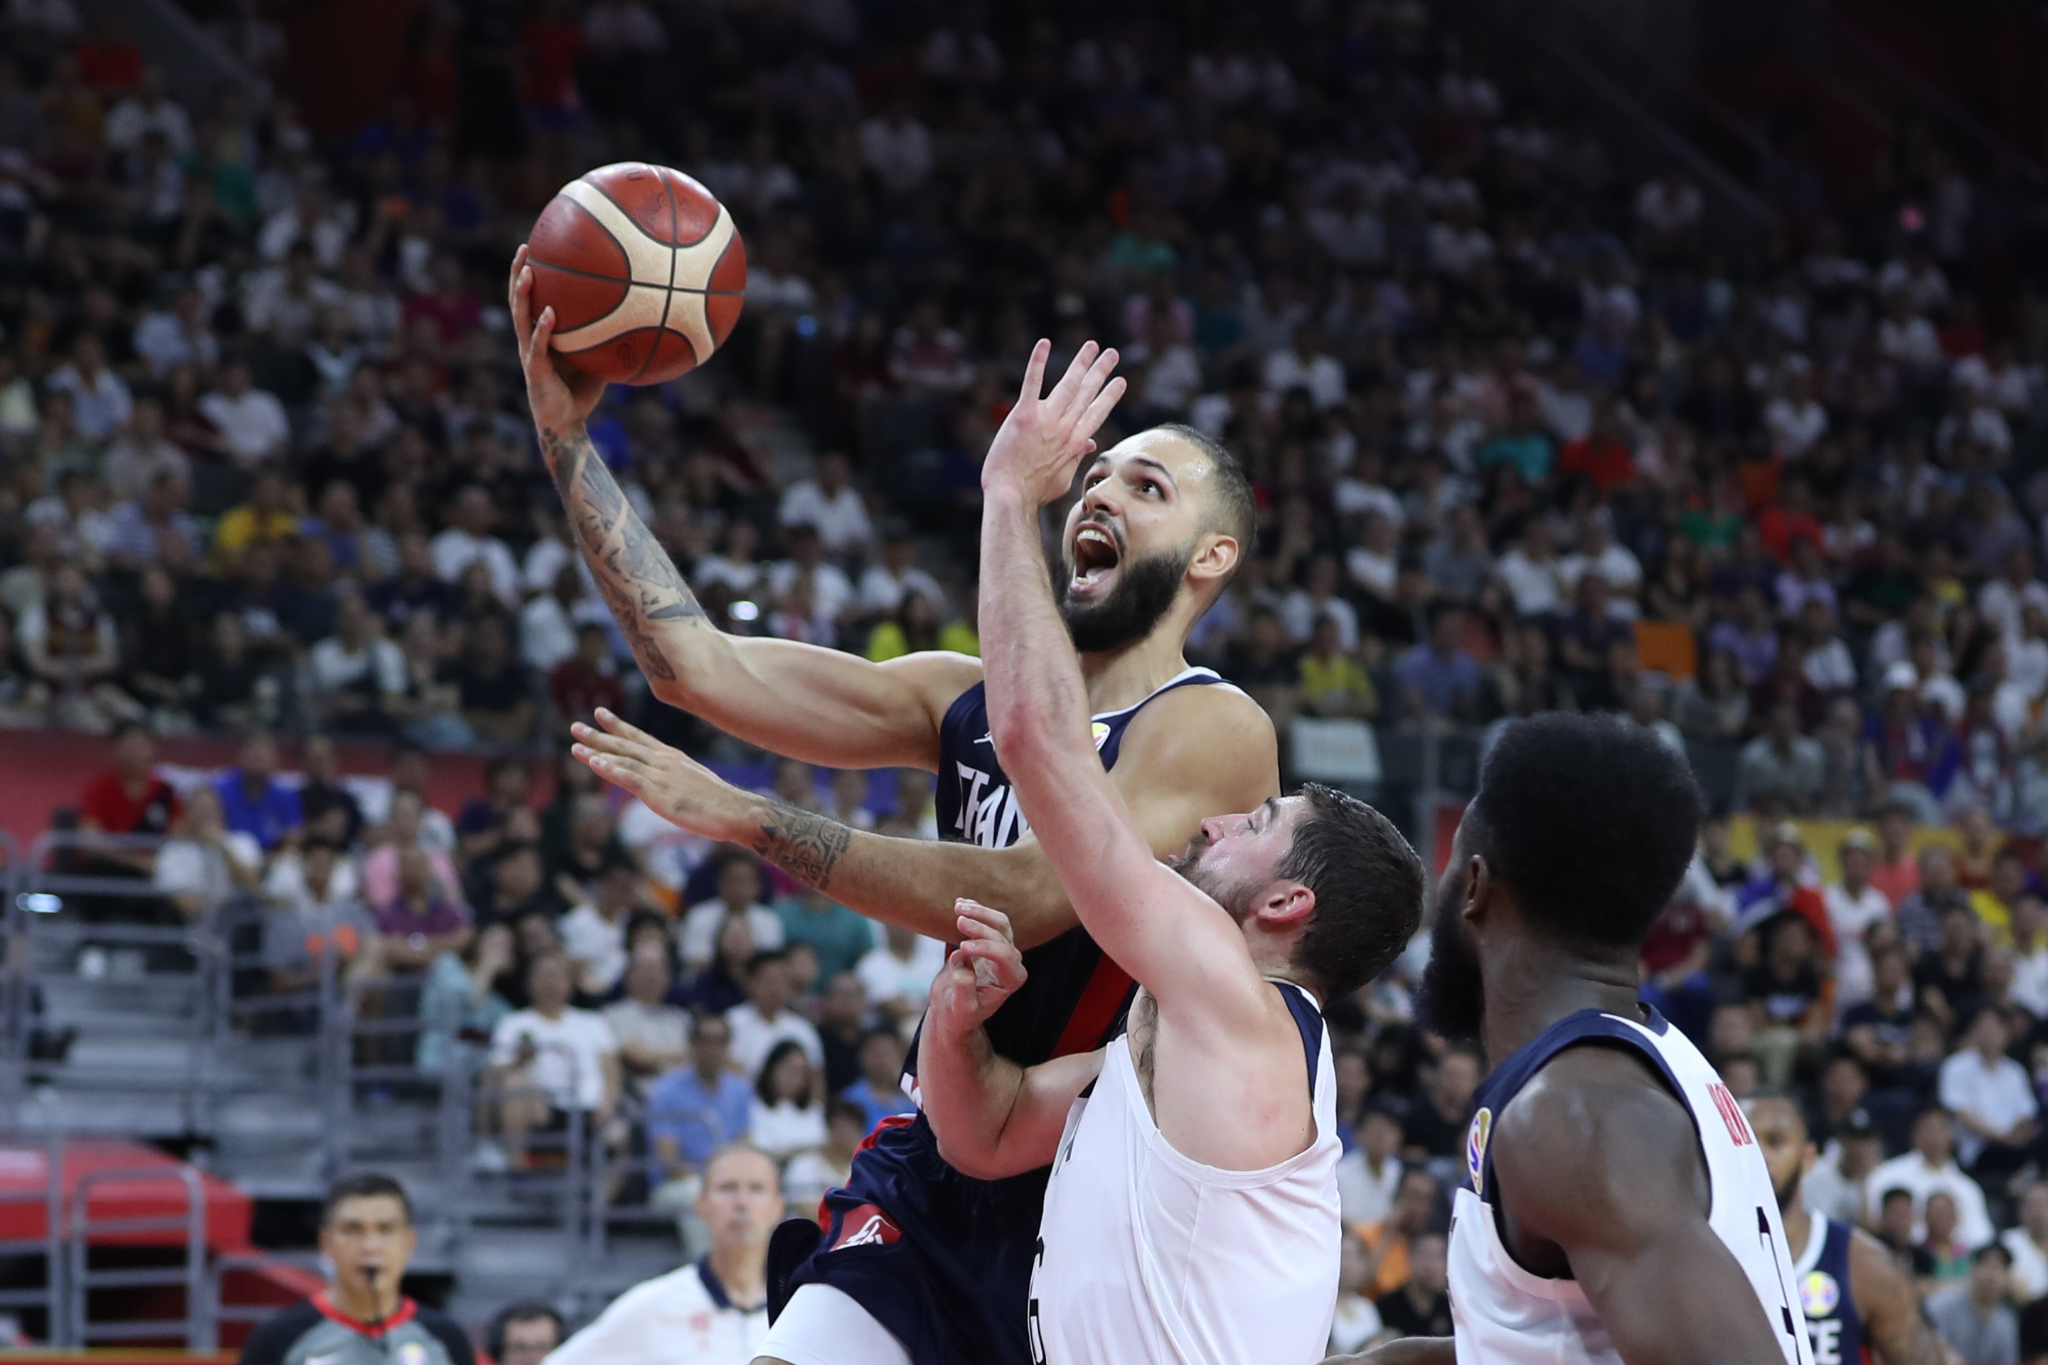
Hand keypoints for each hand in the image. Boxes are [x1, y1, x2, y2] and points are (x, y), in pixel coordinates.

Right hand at [509, 244, 606, 432]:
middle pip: (519, 301)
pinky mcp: (535, 372)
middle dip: (519, 274)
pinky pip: (538, 347)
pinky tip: (549, 313)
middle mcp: (530, 341)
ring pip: (521, 319)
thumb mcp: (597, 358)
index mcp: (540, 336)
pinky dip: (542, 329)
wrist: (568, 425)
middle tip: (524, 247)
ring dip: (523, 295)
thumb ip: (607, 336)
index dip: (529, 275)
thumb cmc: (582, 392)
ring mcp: (529, 355)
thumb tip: (638, 314)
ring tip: (528, 272)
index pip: (530, 299)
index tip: (535, 246)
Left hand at [571, 708, 747, 839]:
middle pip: (626, 745)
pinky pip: (630, 778)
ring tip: (575, 746)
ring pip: (623, 760)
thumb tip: (665, 785)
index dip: (618, 725)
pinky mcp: (660, 793)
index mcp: (672, 757)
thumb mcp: (694, 783)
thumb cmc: (719, 802)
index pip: (640, 737)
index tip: (599, 712)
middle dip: (599, 735)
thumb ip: (675, 779)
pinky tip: (595, 764)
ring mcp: (661, 775)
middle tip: (575, 726)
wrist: (736, 810)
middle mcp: (664, 761)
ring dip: (597, 752)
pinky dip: (611, 770)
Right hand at [927, 899, 1026, 1033]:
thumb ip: (964, 991)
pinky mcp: (988, 942)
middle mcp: (1011, 963)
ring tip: (959, 905)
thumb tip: (964, 972)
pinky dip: (975, 910)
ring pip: (999, 923)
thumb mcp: (960, 1010)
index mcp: (1011, 980)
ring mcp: (1001, 950)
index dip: (985, 948)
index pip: (1005, 956)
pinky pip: (987, 920)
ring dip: (980, 912)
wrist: (952, 1011)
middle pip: (1002, 935)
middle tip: (959, 919)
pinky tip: (960, 902)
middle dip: (980, 926)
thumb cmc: (959, 1015)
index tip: (962, 946)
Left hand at [981, 338, 1126, 506]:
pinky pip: (1032, 383)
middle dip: (1101, 371)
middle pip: (1087, 394)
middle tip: (1112, 354)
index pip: (1097, 413)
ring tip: (1092, 345)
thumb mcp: (1063, 478)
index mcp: (1076, 442)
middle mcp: (1065, 428)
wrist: (1011, 496)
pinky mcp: (1023, 416)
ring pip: (1069, 384)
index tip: (1120, 381)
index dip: (1109, 395)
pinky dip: (1038, 362)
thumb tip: (1089, 445)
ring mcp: (1046, 420)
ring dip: (1082, 363)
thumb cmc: (1034, 492)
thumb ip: (1076, 458)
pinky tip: (1044, 344)